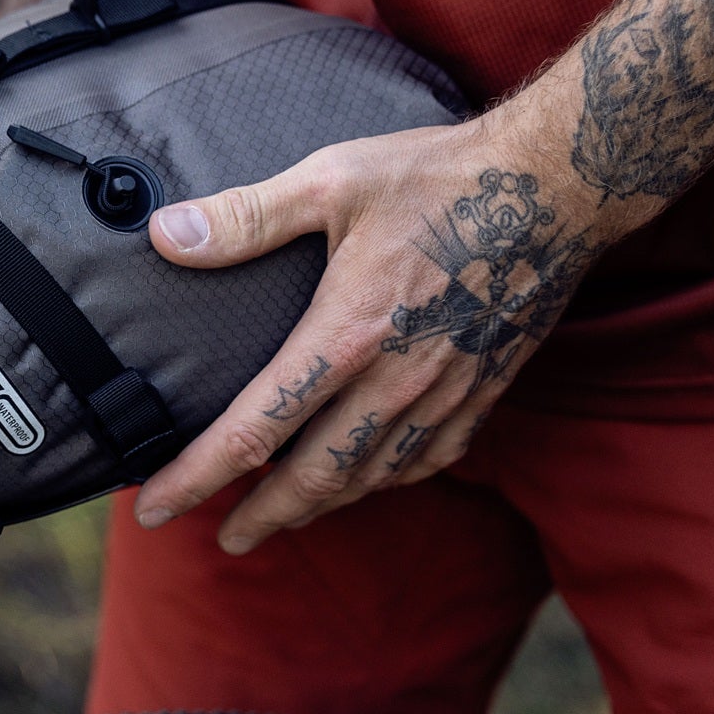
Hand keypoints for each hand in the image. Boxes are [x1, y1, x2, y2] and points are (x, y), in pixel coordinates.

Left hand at [132, 106, 614, 553]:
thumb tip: (164, 235)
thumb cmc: (438, 176)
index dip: (197, 476)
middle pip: (314, 477)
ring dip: (319, 505)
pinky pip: (429, 460)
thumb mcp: (330, 179)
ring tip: (279, 515)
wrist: (560, 184)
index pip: (255, 429)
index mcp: (348, 333)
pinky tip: (366, 481)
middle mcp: (397, 379)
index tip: (153, 506)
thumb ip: (245, 216)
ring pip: (372, 477)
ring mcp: (446, 391)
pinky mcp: (484, 389)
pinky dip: (386, 481)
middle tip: (219, 537)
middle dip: (261, 516)